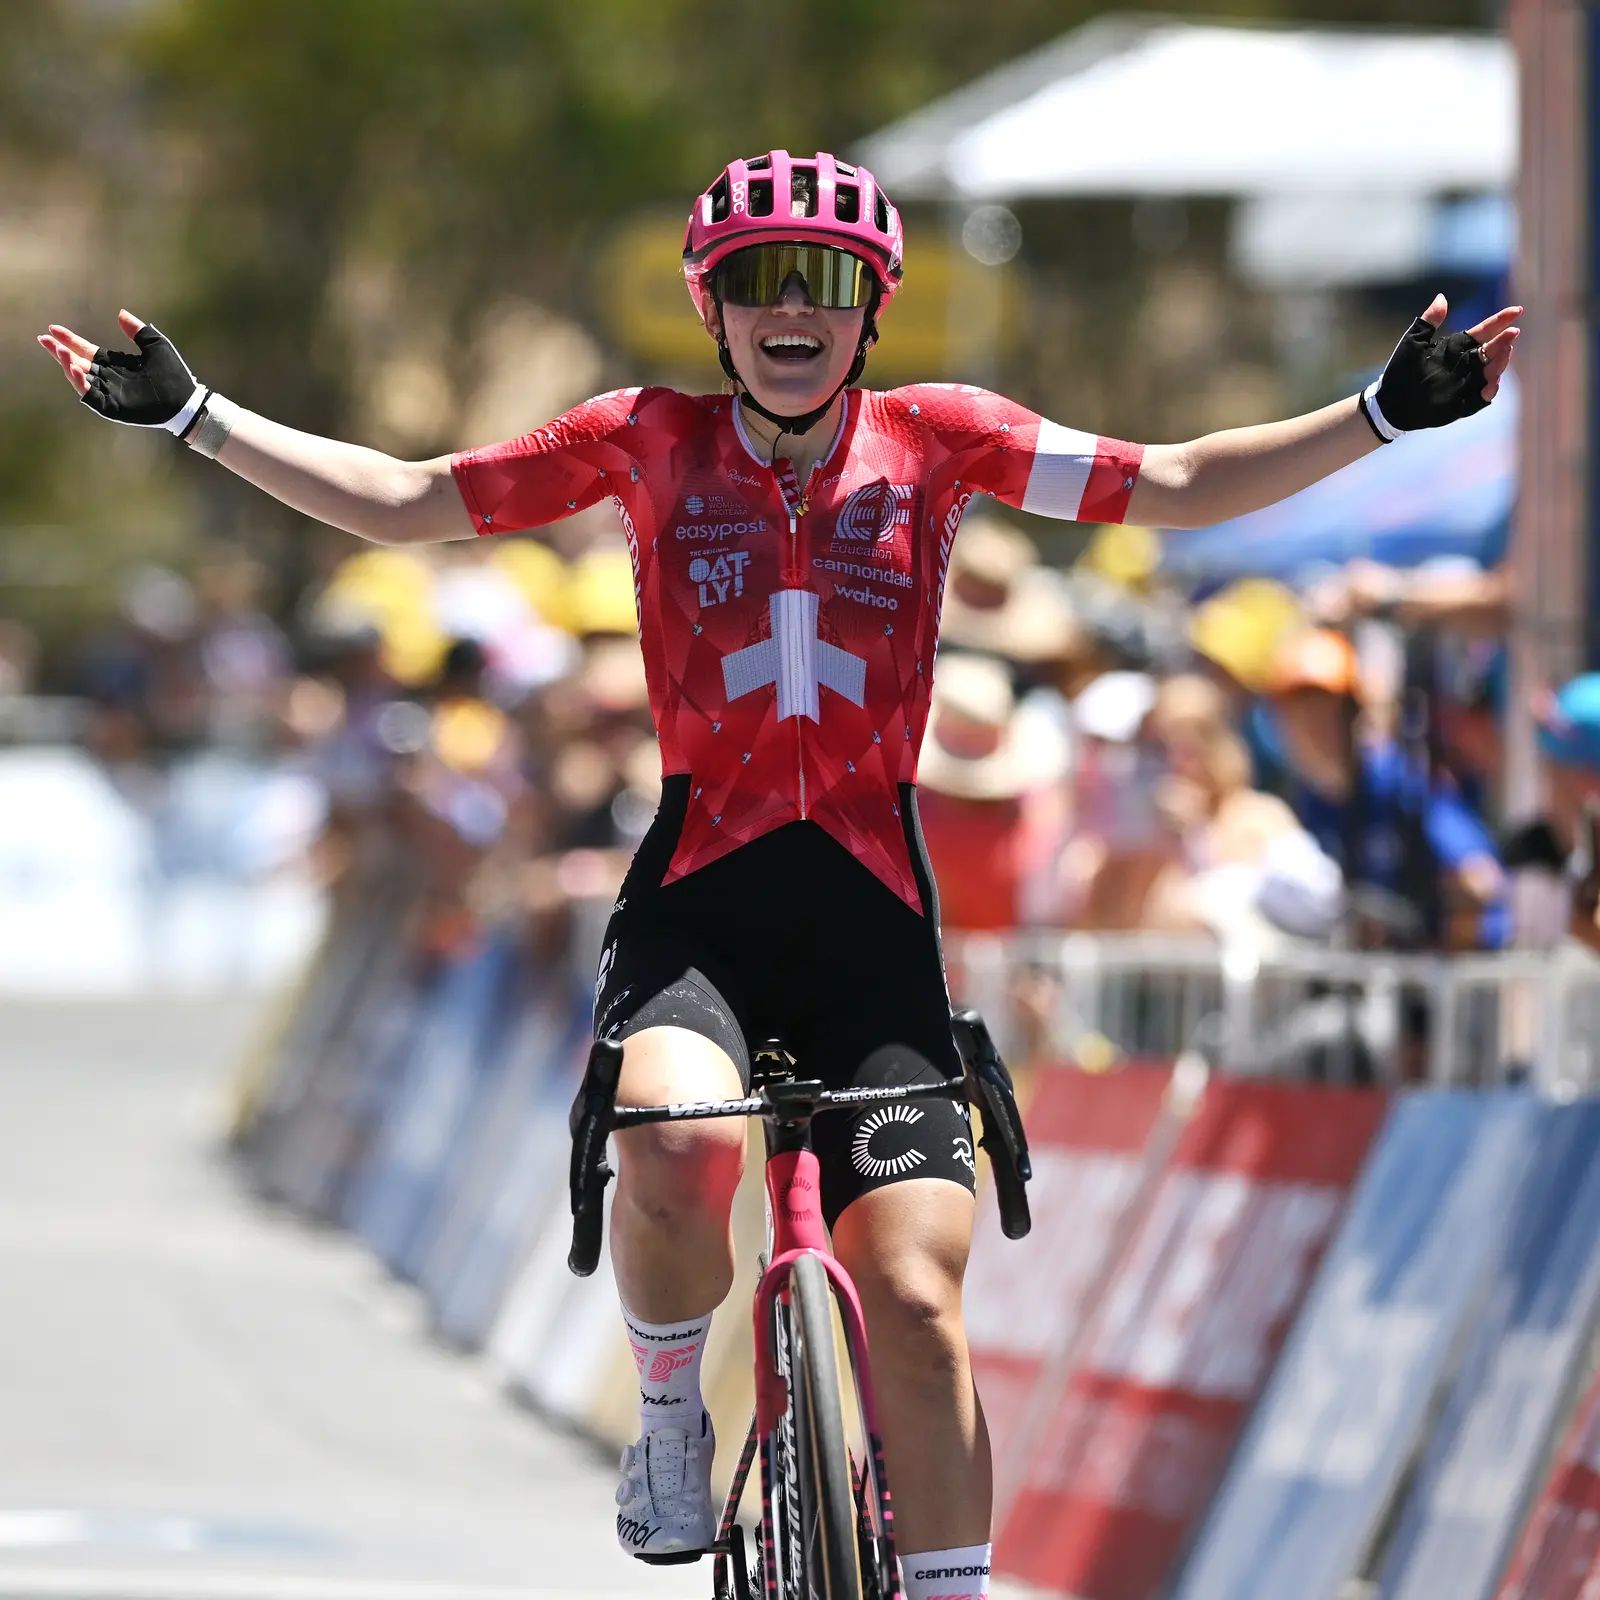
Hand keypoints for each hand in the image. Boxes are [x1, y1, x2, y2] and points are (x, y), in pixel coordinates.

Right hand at [37, 309, 206, 432]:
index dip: (70, 340)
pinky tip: (74, 370)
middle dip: (61, 352)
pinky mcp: (115, 408)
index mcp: (115, 364)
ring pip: (81, 380)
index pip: (86, 350)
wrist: (187, 400)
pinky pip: (92, 398)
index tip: (53, 328)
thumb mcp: (156, 346)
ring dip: (68, 366)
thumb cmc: (174, 374)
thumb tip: (120, 313)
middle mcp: (109, 378)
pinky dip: (81, 385)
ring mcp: (111, 394)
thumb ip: (138, 331)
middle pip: (78, 363)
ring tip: (61, 352)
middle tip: (44, 339)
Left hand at [1362, 295, 1520, 437]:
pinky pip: (1480, 399)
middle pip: (1491, 351)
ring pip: (1491, 372)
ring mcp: (1466, 383)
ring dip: (1500, 363)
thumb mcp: (1412, 343)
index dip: (1499, 321)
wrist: (1389, 402)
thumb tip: (1441, 297)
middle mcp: (1466, 364)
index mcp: (1458, 347)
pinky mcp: (1462, 403)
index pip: (1484, 331)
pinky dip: (1488, 392)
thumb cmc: (1400, 370)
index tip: (1516, 310)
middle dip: (1503, 342)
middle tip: (1512, 334)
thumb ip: (1428, 322)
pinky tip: (1491, 385)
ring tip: (1505, 353)